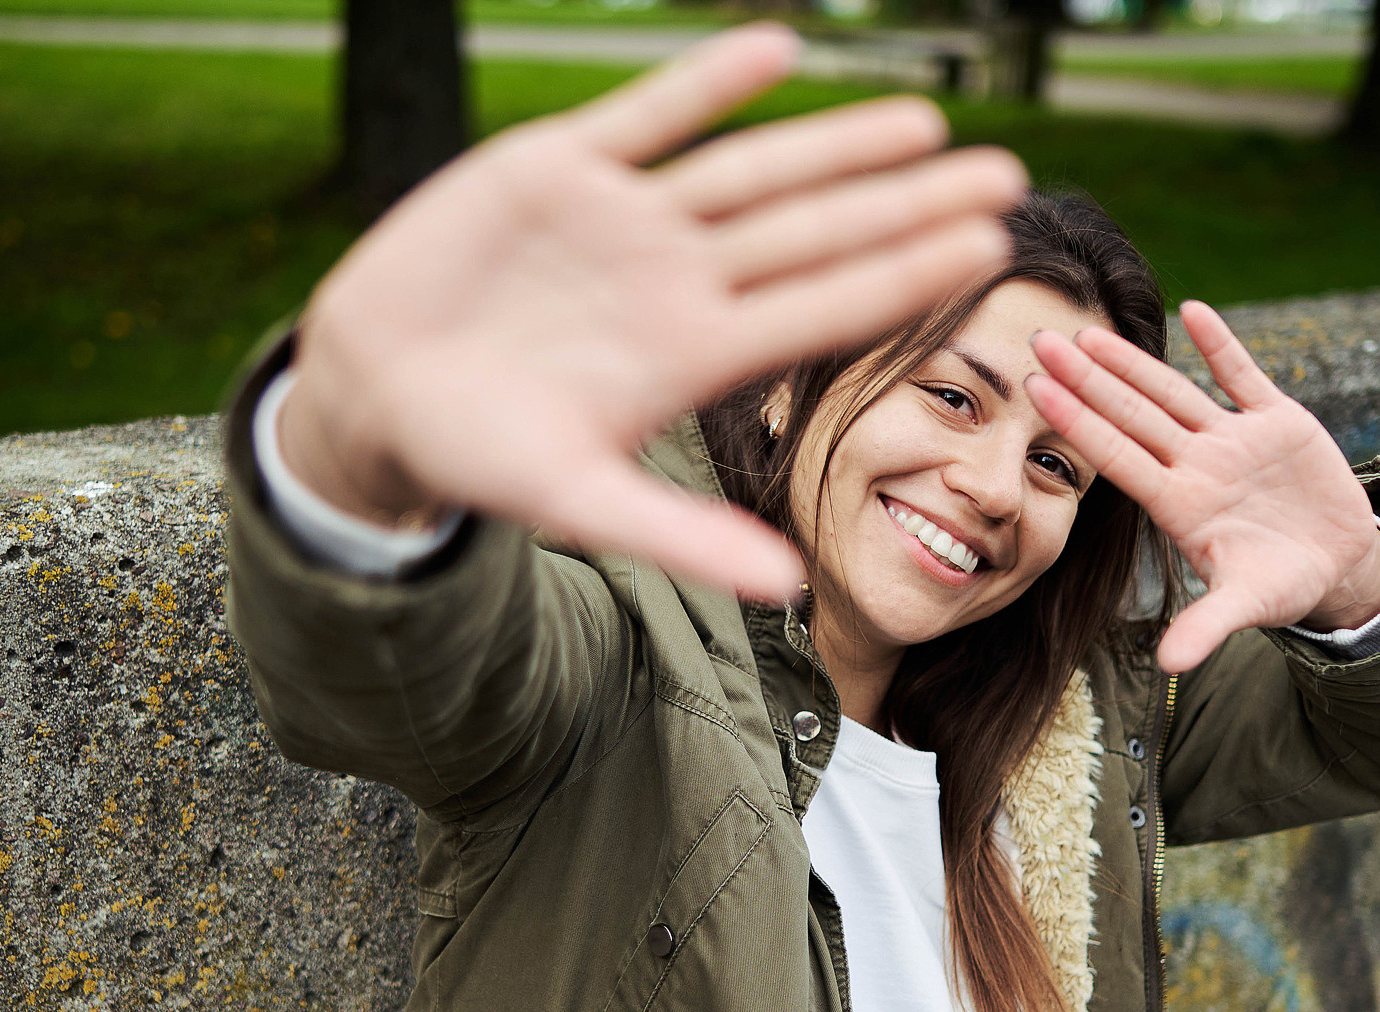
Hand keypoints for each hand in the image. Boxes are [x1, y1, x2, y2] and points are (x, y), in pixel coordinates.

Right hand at [277, 24, 1027, 602]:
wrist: (373, 392)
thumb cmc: (475, 456)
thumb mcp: (574, 501)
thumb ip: (680, 536)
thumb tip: (793, 589)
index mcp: (691, 357)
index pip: (822, 310)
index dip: (903, 277)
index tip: (987, 253)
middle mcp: (675, 282)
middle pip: (813, 234)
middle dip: (904, 203)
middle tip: (1006, 175)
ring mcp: (624, 221)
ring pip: (750, 170)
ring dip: (832, 143)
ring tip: (923, 120)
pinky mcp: (557, 168)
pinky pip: (648, 115)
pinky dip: (707, 82)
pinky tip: (777, 48)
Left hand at [1025, 300, 1379, 674]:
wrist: (1338, 565)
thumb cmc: (1282, 586)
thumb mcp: (1246, 606)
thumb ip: (1207, 627)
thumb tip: (1169, 664)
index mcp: (1181, 504)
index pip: (1117, 456)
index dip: (1078, 423)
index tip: (1035, 391)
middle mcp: (1197, 465)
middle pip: (1132, 414)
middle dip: (1087, 379)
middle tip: (1040, 339)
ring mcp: (1234, 440)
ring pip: (1174, 391)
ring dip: (1135, 361)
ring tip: (1091, 328)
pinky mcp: (1279, 422)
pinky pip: (1245, 376)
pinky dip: (1223, 345)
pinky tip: (1193, 310)